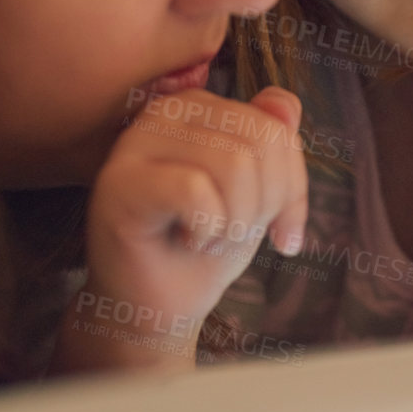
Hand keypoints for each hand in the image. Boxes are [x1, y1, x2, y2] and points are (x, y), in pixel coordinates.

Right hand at [59, 87, 307, 373]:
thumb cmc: (204, 248)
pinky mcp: (120, 182)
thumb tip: (287, 104)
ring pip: (234, 165)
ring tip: (205, 238)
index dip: (292, 187)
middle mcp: (164, 112)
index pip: (275, 126)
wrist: (157, 307)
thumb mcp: (258, 194)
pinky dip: (206, 229)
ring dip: (233, 223)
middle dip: (262, 206)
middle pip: (259, 141)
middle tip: (229, 235)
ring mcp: (136, 143)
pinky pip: (195, 190)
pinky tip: (185, 239)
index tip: (280, 231)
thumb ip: (272, 143)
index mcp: (197, 107)